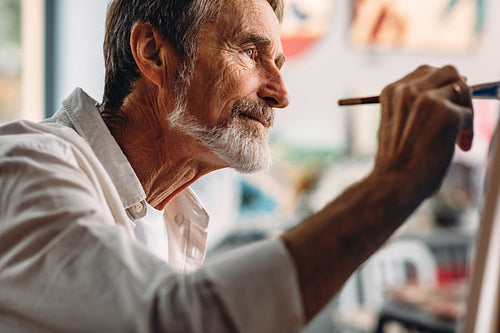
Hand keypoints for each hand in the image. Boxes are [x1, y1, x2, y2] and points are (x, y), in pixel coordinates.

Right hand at [374, 65, 473, 198]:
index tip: (446, 106)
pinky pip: (468, 113)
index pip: (425, 73)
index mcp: (392, 91)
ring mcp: (427, 99)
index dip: (439, 88)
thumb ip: (413, 106)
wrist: (394, 182)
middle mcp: (407, 89)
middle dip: (457, 91)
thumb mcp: (396, 125)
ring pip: (462, 88)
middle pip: (447, 71)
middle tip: (459, 114)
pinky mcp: (446, 112)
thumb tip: (448, 95)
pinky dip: (468, 131)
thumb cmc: (395, 162)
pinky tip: (459, 147)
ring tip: (459, 135)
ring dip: (465, 110)